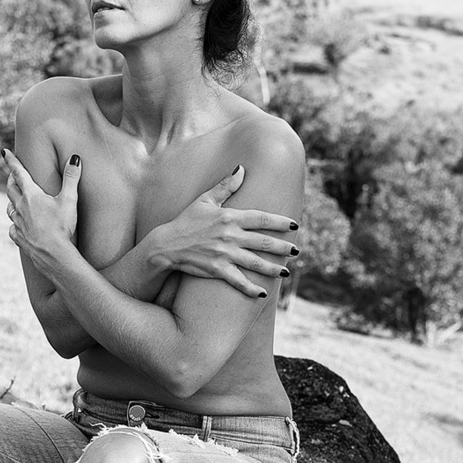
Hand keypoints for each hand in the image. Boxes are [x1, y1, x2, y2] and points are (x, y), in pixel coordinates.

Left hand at [2, 146, 80, 274]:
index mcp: (31, 195)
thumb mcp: (69, 200)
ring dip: (12, 201)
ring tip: (16, 199)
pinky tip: (18, 225)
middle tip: (12, 175)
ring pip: (10, 208)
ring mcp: (17, 223)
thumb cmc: (62, 227)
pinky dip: (14, 223)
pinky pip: (12, 228)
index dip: (11, 160)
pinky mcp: (18, 238)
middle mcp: (20, 207)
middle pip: (10, 189)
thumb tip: (74, 158)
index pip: (18, 173)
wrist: (53, 255)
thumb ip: (71, 178)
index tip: (4, 151)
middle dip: (11, 180)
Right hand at [154, 165, 298, 298]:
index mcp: (229, 217)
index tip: (295, 226)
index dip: (280, 222)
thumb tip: (241, 168)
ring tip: (286, 271)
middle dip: (282, 247)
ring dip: (273, 268)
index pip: (261, 219)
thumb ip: (225, 186)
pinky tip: (262, 293)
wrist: (166, 245)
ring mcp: (223, 253)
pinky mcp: (216, 269)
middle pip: (263, 242)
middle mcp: (229, 235)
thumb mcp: (204, 200)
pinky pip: (238, 280)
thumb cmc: (185, 221)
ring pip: (255, 262)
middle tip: (297, 251)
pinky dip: (250, 288)